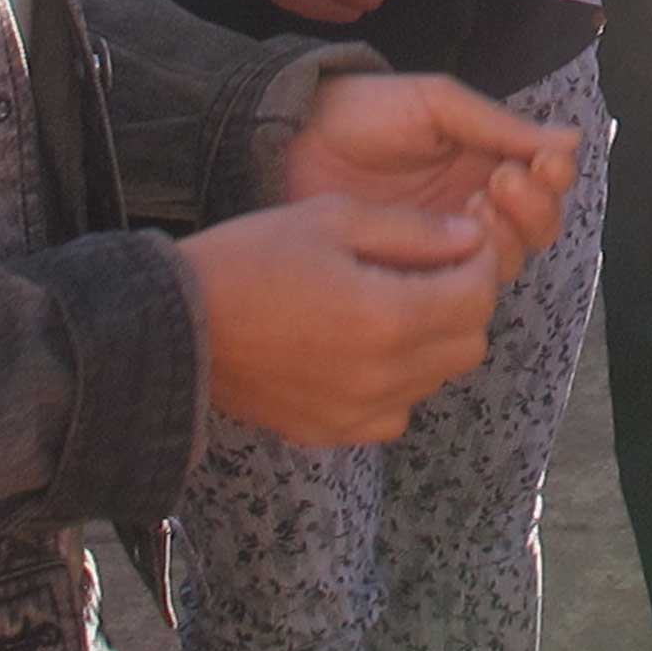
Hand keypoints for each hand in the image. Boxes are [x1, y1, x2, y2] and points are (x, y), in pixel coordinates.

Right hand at [176, 194, 510, 447]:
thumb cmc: (248, 260)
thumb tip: (470, 237)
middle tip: (429, 268)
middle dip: (463, 300)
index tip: (462, 237)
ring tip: (391, 303)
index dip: (479, 260)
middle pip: (470, 342)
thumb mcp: (333, 218)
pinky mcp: (332, 432)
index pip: (478, 294)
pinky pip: (396, 412)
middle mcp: (383, 375)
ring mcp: (358, 412)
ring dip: (433, 340)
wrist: (172, 326)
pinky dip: (398, 382)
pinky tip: (363, 348)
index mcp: (388, 316)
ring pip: (437, 378)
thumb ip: (413, 229)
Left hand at [280, 64, 576, 273]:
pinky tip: (445, 243)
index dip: (553, 180)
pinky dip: (465, 270)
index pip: (546, 186)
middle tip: (498, 182)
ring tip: (473, 206)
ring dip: (504, 236)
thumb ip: (498, 124)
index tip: (538, 163)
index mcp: (487, 164)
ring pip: (505, 263)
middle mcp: (475, 211)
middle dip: (532, 209)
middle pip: (535, 231)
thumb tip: (572, 140)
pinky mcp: (412, 277)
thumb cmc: (365, 112)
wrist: (293, 140)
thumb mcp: (436, 105)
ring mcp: (444, 248)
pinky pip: (456, 289)